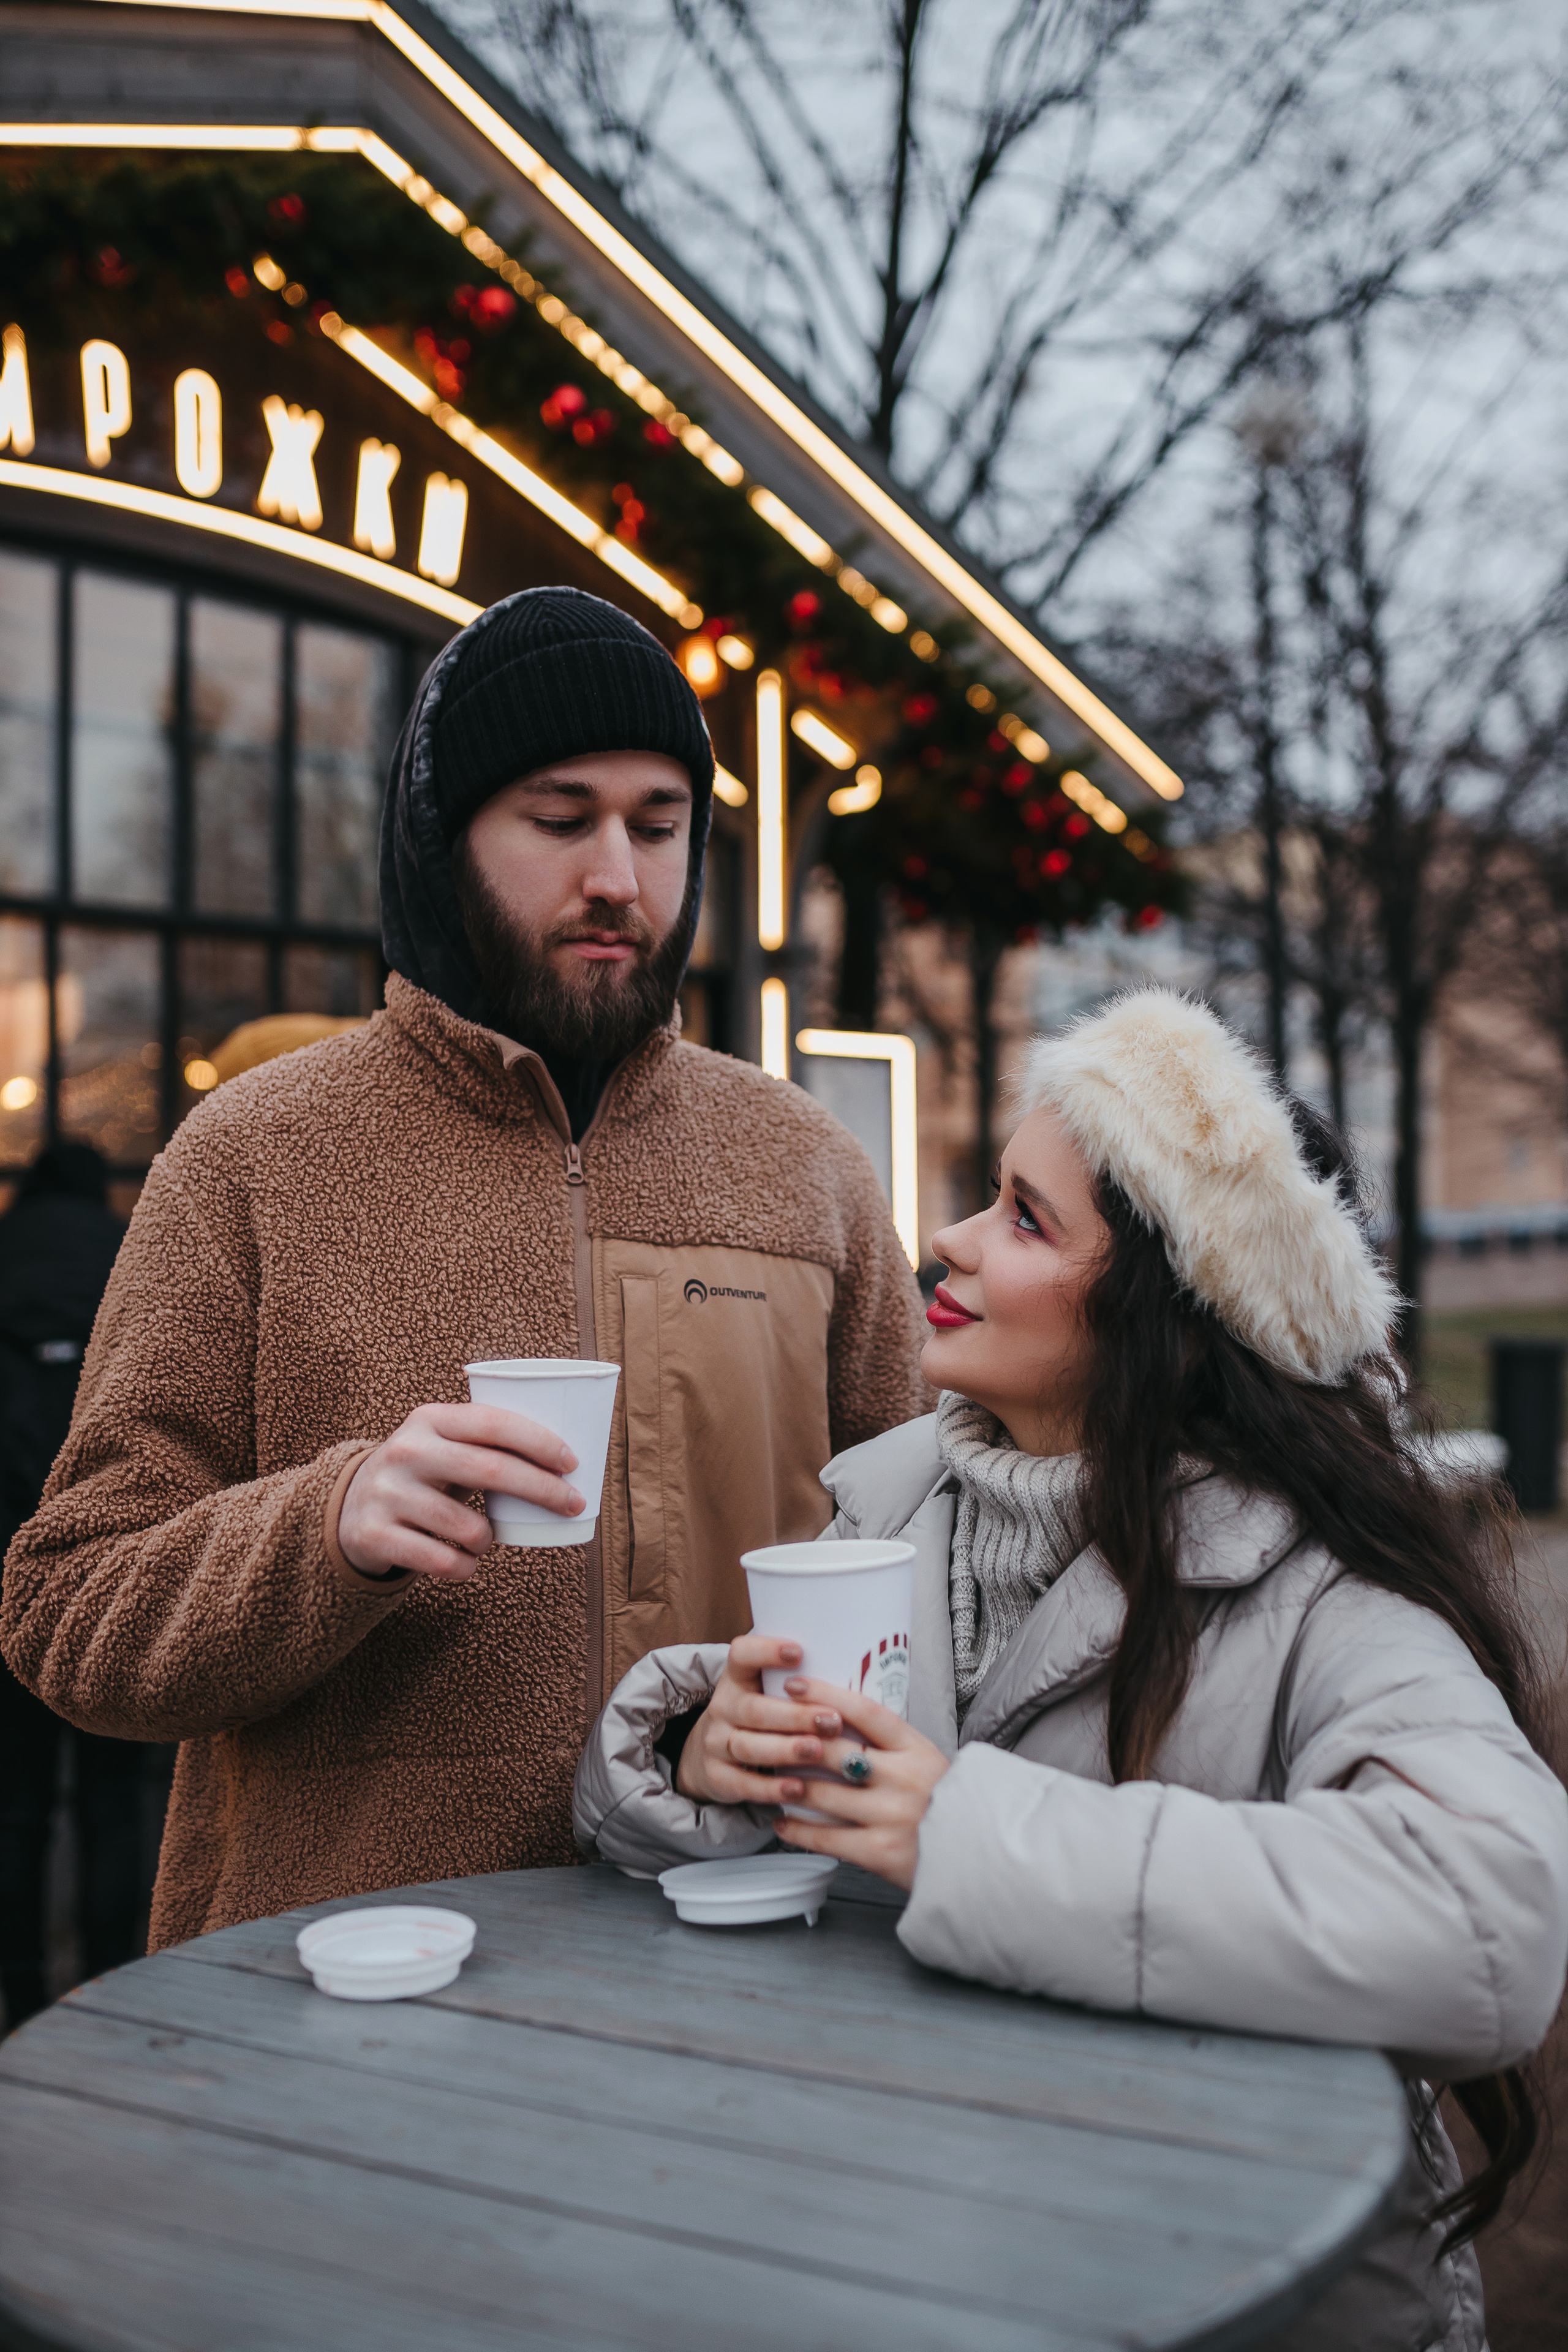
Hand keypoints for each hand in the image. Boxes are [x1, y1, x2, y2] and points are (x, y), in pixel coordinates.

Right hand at [337, 1402, 582, 1581]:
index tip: (572, 1463)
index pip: (494, 1423)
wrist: (350, 1508)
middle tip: (573, 1504)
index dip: (539, 1442)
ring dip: (489, 1539)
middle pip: (491, 1471)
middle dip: (543, 1490)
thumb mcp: (442, 1444)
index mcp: (429, 1419)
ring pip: (469, 1526)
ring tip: (485, 1538)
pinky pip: (442, 1561)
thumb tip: (565, 1462)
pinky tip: (464, 1562)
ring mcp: (387, 1493)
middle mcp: (406, 1451)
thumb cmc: (423, 1474)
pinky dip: (464, 1567)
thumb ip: (486, 1443)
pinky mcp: (375, 1534)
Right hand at [675, 1635, 845, 1804]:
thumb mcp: (766, 1693)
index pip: (742, 1655)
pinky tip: (798, 1789)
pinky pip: (743, 1784)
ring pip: (749, 1747)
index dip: (766, 1651)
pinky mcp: (716, 1777)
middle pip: (755, 1709)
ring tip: (818, 1751)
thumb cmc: (761, 1717)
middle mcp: (723, 1707)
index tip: (799, 1652)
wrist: (711, 1756)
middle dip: (796, 1715)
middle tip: (833, 1720)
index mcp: (737, 1678)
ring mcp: (715, 1743)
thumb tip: (855, 1673)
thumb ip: (798, 1685)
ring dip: (786, 1750)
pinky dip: (771, 1788)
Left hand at [772, 1678, 949, 1891]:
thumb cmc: (950, 1807)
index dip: (827, 1694)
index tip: (796, 1684)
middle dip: (796, 1740)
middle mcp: (904, 1778)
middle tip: (767, 1732)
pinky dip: (797, 1829)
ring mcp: (890, 1815)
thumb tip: (843, 1721)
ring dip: (788, 1785)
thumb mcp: (930, 1764)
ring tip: (770, 1780)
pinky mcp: (880, 1851)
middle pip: (835, 1750)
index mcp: (918, 1749)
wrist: (983, 1859)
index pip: (866, 1712)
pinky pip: (825, 1838)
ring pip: (822, 1794)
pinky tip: (782, 1822)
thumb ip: (893, 1747)